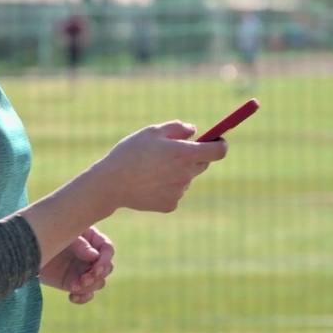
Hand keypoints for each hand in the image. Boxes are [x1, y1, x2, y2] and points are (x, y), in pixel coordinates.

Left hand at [40, 227, 113, 304]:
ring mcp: (83, 270)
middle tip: (83, 279)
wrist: (26, 249)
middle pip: (106, 269)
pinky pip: (87, 294)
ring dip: (89, 287)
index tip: (96, 268)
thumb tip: (96, 256)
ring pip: (98, 283)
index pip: (107, 250)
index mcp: (91, 239)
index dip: (105, 260)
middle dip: (97, 276)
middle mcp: (90, 256)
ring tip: (73, 286)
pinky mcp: (73, 283)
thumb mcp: (64, 235)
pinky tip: (72, 297)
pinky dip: (83, 298)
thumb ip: (80, 245)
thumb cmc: (46, 234)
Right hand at [88, 121, 228, 213]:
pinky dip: (167, 187)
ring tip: (152, 169)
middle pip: (203, 164)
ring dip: (178, 172)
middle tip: (174, 152)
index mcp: (185, 154)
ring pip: (186, 178)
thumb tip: (195, 131)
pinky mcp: (170, 205)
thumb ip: (177, 128)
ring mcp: (179, 192)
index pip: (218, 151)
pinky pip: (175, 192)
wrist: (111, 184)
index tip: (217, 140)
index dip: (220, 144)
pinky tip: (149, 183)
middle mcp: (186, 175)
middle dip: (194, 156)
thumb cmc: (130, 153)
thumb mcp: (152, 132)